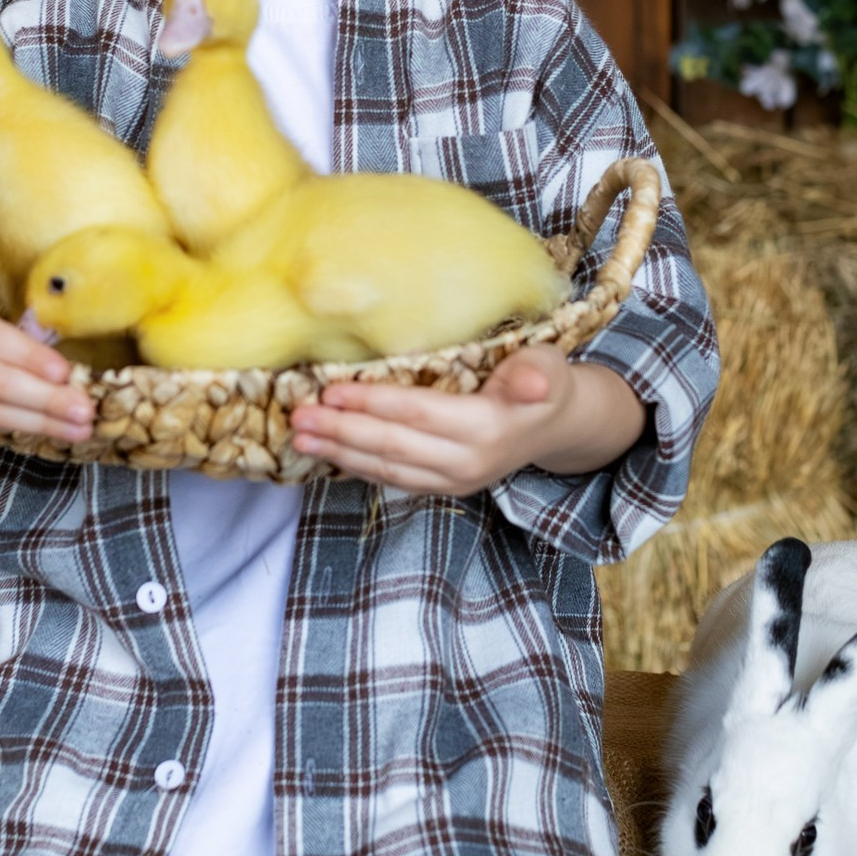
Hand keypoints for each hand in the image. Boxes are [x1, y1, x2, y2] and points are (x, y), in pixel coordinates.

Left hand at [284, 345, 643, 495]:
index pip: (418, 413)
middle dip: (342, 432)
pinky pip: (394, 479)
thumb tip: (531, 383)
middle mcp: (468, 462)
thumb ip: (534, 375)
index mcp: (488, 427)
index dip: (373, 403)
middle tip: (298, 418)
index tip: (330, 391)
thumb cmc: (545, 383)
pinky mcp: (444, 487)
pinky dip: (358, 466)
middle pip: (394, 446)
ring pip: (388, 468)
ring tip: (300, 437)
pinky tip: (329, 452)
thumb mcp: (548, 369)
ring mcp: (454, 480)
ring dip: (340, 453)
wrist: (558, 426)